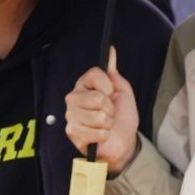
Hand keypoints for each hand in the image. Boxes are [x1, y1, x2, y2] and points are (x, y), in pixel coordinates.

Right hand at [64, 49, 140, 174]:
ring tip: (105, 125)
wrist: (124, 142)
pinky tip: (100, 136)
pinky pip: (96, 131)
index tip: (112, 94)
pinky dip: (103, 135)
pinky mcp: (72, 132)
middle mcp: (74, 98)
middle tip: (109, 114)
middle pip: (97, 97)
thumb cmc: (122, 118)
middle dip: (109, 108)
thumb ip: (114, 72)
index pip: (94, 74)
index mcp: (84, 86)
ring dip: (107, 123)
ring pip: (98, 115)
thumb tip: (110, 51)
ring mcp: (71, 115)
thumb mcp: (122, 91)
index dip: (108, 86)